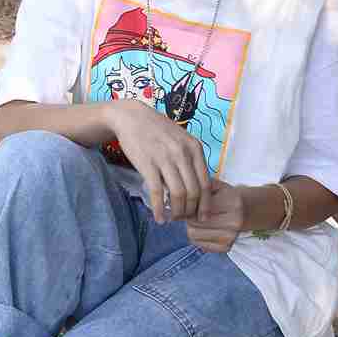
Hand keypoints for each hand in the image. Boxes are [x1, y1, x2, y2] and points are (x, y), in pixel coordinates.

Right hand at [106, 99, 209, 222]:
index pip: (206, 183)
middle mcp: (183, 154)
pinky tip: (159, 218)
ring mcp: (166, 159)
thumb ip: (190, 160)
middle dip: (191, 211)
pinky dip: (159, 209)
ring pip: (178, 194)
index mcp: (195, 148)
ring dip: (177, 212)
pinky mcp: (148, 164)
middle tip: (185, 219)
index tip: (202, 217)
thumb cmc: (157, 130)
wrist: (131, 117)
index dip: (205, 204)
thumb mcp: (181, 140)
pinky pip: (157, 192)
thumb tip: (197, 188)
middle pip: (194, 192)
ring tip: (173, 219)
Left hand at [184, 177, 246, 252]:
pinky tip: (199, 229)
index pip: (199, 208)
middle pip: (194, 223)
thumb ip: (201, 189)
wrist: (250, 211)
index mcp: (233, 202)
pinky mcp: (226, 247)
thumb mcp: (219, 186)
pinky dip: (195, 237)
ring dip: (188, 228)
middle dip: (186, 218)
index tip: (181, 204)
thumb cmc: (230, 197)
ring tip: (191, 220)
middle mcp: (234, 222)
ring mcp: (231, 237)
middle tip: (184, 213)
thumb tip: (177, 197)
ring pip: (194, 235)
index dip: (186, 206)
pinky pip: (200, 245)